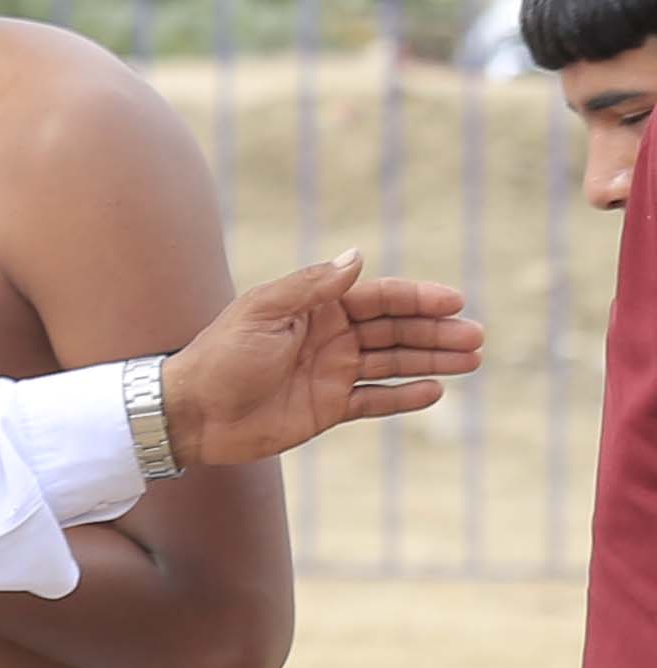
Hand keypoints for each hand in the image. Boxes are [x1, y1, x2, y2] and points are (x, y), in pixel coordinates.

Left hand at [161, 249, 482, 464]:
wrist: (190, 412)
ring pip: (394, 363)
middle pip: (396, 329)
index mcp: (316, 307)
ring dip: (432, 360)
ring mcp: (331, 372)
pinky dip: (404, 397)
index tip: (455, 301)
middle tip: (477, 338)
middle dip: (437, 331)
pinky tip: (435, 392)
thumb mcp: (263, 312)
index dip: (419, 298)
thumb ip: (313, 287)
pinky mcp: (327, 408)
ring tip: (471, 361)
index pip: (380, 297)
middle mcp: (330, 336)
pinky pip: (375, 401)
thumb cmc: (221, 356)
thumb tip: (357, 255)